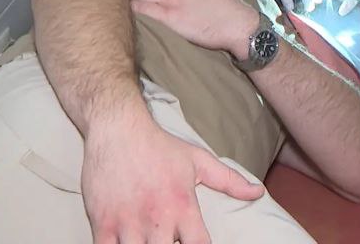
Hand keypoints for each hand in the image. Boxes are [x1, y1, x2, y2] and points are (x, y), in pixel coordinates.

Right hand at [82, 114, 264, 243]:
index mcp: (183, 206)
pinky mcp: (102, 222)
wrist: (118, 128)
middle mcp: (157, 218)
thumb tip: (257, 193)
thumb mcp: (199, 160)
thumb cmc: (159, 146)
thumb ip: (229, 181)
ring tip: (148, 241)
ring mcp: (127, 222)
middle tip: (169, 240)